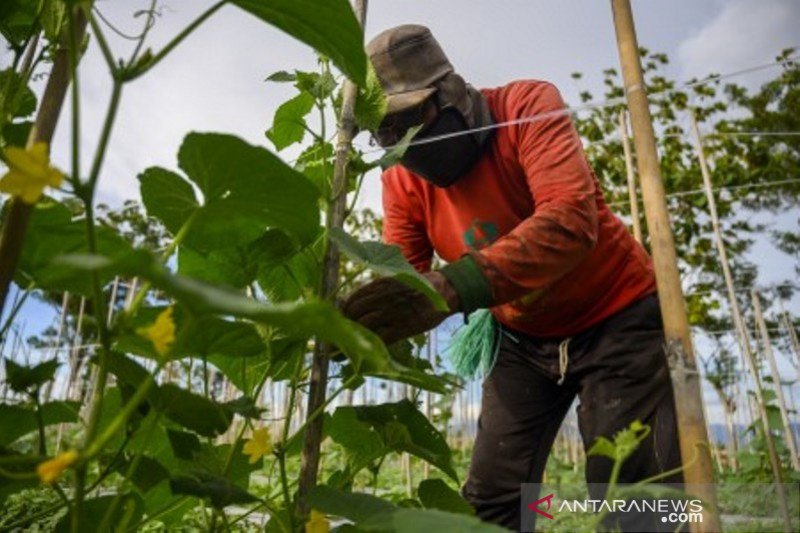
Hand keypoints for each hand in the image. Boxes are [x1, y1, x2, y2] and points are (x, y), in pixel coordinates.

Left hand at [342, 272, 459, 344]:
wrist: (445, 290)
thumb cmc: (418, 287)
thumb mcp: (395, 281)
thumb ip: (377, 291)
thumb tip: (354, 304)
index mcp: (381, 284)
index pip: (353, 299)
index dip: (342, 314)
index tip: (337, 324)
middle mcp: (384, 296)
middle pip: (354, 314)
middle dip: (342, 328)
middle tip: (336, 341)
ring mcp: (394, 312)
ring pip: (364, 327)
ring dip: (352, 340)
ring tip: (343, 351)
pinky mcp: (405, 326)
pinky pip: (382, 338)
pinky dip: (370, 347)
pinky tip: (364, 353)